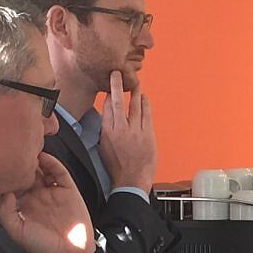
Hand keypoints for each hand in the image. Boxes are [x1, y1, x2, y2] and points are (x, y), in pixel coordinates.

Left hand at [0, 153, 95, 252]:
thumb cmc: (42, 246)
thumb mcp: (17, 231)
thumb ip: (7, 212)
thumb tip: (5, 191)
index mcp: (24, 205)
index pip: (13, 184)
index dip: (7, 175)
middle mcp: (38, 196)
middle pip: (27, 173)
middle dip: (21, 163)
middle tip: (13, 151)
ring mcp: (53, 192)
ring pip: (43, 170)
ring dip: (36, 160)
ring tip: (28, 149)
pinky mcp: (68, 190)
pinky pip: (60, 173)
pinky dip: (53, 163)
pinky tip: (44, 157)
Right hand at [99, 71, 155, 191]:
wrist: (131, 180)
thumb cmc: (117, 167)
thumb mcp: (104, 148)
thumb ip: (105, 130)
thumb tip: (107, 117)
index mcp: (107, 132)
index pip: (107, 107)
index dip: (109, 95)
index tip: (110, 87)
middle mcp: (121, 129)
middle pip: (118, 101)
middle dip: (117, 85)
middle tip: (117, 73)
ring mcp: (136, 131)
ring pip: (135, 105)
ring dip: (135, 92)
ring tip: (135, 83)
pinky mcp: (148, 134)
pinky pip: (147, 114)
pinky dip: (145, 104)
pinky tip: (144, 97)